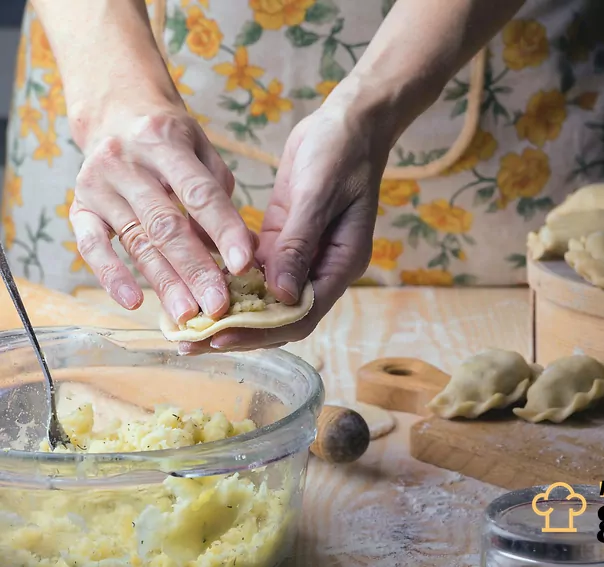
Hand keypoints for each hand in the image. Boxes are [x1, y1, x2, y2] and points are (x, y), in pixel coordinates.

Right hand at [69, 101, 255, 323]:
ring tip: (187, 313)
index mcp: (163, 140)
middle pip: (165, 224)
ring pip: (135, 240)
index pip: (199, 193)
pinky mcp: (78, 206)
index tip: (244, 265)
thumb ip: (220, 196)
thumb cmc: (171, 140)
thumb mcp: (202, 150)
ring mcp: (97, 185)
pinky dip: (111, 275)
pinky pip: (91, 246)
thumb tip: (245, 250)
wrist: (116, 113)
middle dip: (195, 268)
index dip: (223, 230)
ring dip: (163, 282)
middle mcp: (125, 161)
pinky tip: (135, 302)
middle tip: (218, 304)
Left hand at [179, 87, 385, 353]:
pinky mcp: (283, 239)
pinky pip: (256, 271)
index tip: (219, 336)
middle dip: (237, 331)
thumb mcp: (319, 193)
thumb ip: (299, 243)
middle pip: (279, 316)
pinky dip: (230, 280)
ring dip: (229, 309)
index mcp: (341, 263)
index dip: (260, 331)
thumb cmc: (342, 151)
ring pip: (264, 297)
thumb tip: (279, 294)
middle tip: (190, 341)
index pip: (300, 314)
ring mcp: (302, 256)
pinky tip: (198, 283)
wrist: (350, 122)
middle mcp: (322, 268)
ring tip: (186, 321)